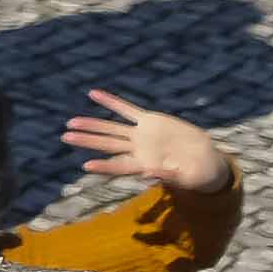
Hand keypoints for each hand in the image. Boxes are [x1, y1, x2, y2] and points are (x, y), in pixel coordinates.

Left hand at [64, 91, 231, 197]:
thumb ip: (166, 176)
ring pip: (112, 128)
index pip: (120, 167)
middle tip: (65, 137)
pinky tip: (93, 93)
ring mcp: (142, 135)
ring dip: (92, 124)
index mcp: (146, 165)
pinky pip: (127, 109)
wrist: (207, 160)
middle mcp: (139, 150)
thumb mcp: (185, 178)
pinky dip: (111, 102)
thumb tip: (147, 173)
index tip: (86, 166)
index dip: (104, 167)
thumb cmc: (197, 175)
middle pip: (108, 145)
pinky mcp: (151, 121)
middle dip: (87, 141)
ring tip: (71, 122)